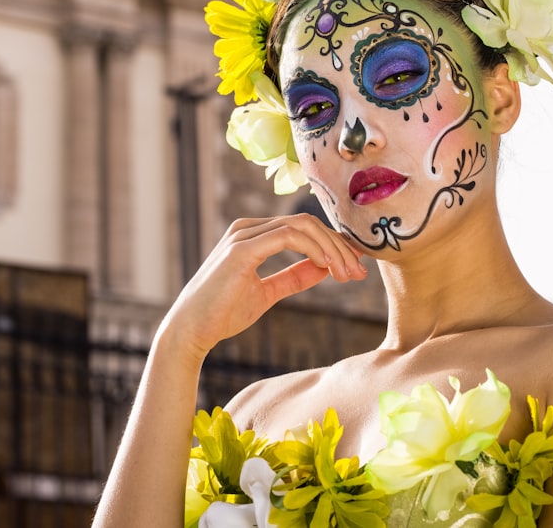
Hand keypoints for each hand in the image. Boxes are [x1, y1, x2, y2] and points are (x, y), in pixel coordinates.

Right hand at [161, 214, 366, 360]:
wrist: (192, 330)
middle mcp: (248, 227)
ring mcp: (244, 234)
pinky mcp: (242, 248)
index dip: (333, 243)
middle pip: (307, 223)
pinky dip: (314, 249)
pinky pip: (288, 237)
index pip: (302, 228)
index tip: (355, 266)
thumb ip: (293, 277)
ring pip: (302, 226)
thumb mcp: (267, 293)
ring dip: (331, 248)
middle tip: (359, 272)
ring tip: (348, 273)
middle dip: (338, 246)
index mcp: (253, 234)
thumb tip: (323, 268)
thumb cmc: (223, 312)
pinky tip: (328, 268)